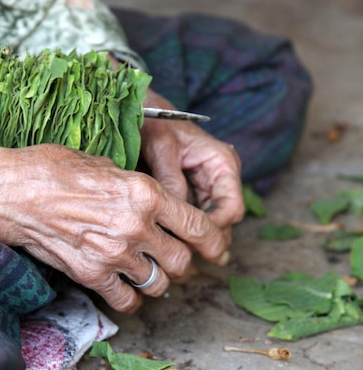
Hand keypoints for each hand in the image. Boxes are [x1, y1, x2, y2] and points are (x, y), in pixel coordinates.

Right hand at [0, 143, 232, 312]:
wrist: (11, 192)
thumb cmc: (52, 167)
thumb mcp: (102, 161)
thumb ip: (134, 184)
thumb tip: (151, 199)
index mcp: (144, 192)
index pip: (199, 225)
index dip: (216, 241)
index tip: (218, 248)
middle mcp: (135, 226)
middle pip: (182, 261)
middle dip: (185, 262)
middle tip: (178, 258)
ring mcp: (113, 255)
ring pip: (159, 283)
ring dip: (159, 280)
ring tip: (149, 270)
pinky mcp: (90, 275)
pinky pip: (126, 301)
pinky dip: (131, 298)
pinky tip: (125, 286)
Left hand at [139, 89, 243, 247]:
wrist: (138, 108)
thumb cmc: (153, 120)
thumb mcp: (161, 145)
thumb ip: (170, 177)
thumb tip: (176, 213)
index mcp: (221, 163)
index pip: (231, 209)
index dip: (213, 230)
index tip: (189, 242)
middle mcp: (217, 178)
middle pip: (221, 223)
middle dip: (204, 241)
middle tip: (180, 261)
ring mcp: (203, 188)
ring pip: (205, 225)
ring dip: (191, 241)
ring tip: (170, 258)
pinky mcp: (186, 193)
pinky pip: (187, 219)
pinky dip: (179, 231)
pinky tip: (162, 243)